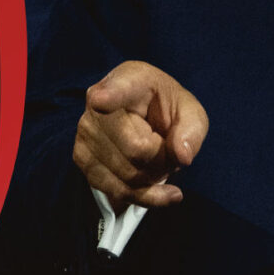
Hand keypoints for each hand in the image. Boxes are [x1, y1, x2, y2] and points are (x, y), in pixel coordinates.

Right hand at [74, 60, 208, 211]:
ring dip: (154, 178)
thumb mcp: (191, 113)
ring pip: (129, 175)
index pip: (117, 90)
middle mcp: (98, 101)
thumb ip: (192, 130)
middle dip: (163, 159)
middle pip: (137, 149)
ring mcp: (86, 130)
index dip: (109, 96)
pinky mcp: (81, 157)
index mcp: (130, 79)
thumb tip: (182, 156)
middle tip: (167, 146)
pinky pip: (117, 190)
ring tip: (157, 159)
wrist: (142, 120)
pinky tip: (155, 186)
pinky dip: (143, 195)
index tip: (100, 100)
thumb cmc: (166, 111)